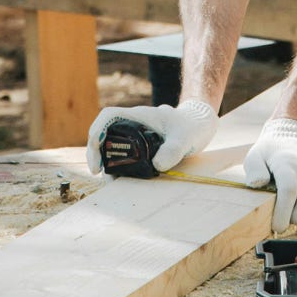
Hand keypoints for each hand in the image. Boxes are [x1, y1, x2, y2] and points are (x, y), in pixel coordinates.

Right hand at [86, 99, 217, 174]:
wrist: (200, 125)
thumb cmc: (191, 126)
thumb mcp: (184, 138)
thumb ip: (173, 149)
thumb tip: (157, 165)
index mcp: (139, 116)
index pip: (108, 116)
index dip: (96, 132)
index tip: (96, 155)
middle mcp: (134, 123)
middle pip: (105, 133)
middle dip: (97, 152)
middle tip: (99, 173)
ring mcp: (136, 134)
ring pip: (113, 144)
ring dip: (108, 161)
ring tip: (111, 181)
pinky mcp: (141, 145)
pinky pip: (124, 153)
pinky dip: (119, 165)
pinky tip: (123, 179)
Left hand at [244, 118, 296, 231]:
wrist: (294, 138)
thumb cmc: (272, 155)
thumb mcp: (256, 156)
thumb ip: (254, 169)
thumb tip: (257, 183)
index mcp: (286, 162)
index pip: (289, 189)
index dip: (283, 213)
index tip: (277, 227)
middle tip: (287, 221)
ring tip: (296, 214)